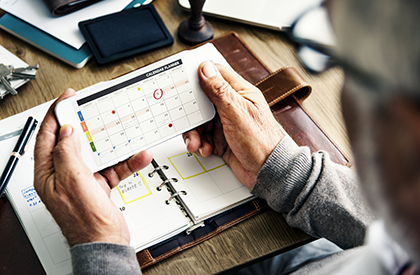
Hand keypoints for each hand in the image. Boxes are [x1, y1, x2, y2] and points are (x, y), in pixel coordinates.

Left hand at [34, 89, 152, 246]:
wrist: (106, 242)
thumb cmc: (85, 222)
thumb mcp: (73, 181)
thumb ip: (68, 153)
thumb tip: (67, 131)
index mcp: (49, 173)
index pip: (48, 136)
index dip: (56, 114)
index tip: (67, 99)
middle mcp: (64, 174)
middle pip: (74, 141)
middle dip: (87, 126)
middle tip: (96, 111)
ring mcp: (83, 180)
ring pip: (97, 153)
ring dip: (114, 145)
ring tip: (126, 135)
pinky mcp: (100, 185)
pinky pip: (114, 167)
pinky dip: (127, 161)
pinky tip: (139, 157)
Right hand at [183, 62, 283, 188]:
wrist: (268, 172)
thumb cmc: (262, 142)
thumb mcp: (237, 112)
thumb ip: (220, 91)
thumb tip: (205, 69)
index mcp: (240, 93)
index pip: (215, 75)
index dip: (198, 76)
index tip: (184, 84)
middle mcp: (232, 106)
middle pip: (202, 100)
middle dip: (192, 113)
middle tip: (189, 121)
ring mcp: (226, 123)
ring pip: (200, 121)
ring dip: (194, 132)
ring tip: (196, 142)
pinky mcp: (221, 139)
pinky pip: (202, 137)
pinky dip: (200, 143)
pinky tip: (205, 149)